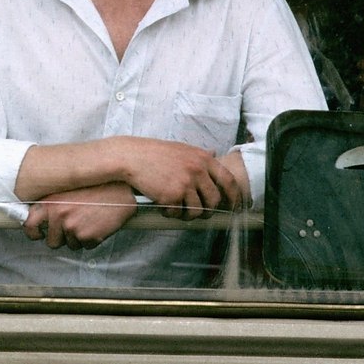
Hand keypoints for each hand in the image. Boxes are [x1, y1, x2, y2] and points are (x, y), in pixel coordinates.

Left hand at [23, 182, 136, 249]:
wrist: (119, 192)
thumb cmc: (95, 188)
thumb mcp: (66, 190)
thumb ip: (51, 204)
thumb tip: (39, 218)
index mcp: (50, 202)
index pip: (29, 223)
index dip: (33, 233)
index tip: (37, 234)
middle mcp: (59, 215)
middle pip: (52, 242)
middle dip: (60, 239)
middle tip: (72, 227)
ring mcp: (73, 227)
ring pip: (70, 245)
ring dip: (78, 238)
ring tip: (87, 221)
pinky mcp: (87, 237)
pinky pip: (85, 246)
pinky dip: (91, 239)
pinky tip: (96, 225)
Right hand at [123, 138, 241, 219]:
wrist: (130, 157)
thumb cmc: (153, 153)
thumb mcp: (181, 148)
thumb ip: (199, 154)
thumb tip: (214, 153)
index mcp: (202, 158)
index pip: (228, 180)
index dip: (234, 196)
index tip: (233, 206)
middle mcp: (196, 170)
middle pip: (214, 200)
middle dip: (208, 211)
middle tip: (198, 213)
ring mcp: (184, 183)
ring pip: (197, 211)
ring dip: (188, 215)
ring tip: (177, 210)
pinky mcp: (171, 196)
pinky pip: (178, 213)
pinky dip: (171, 214)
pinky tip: (163, 207)